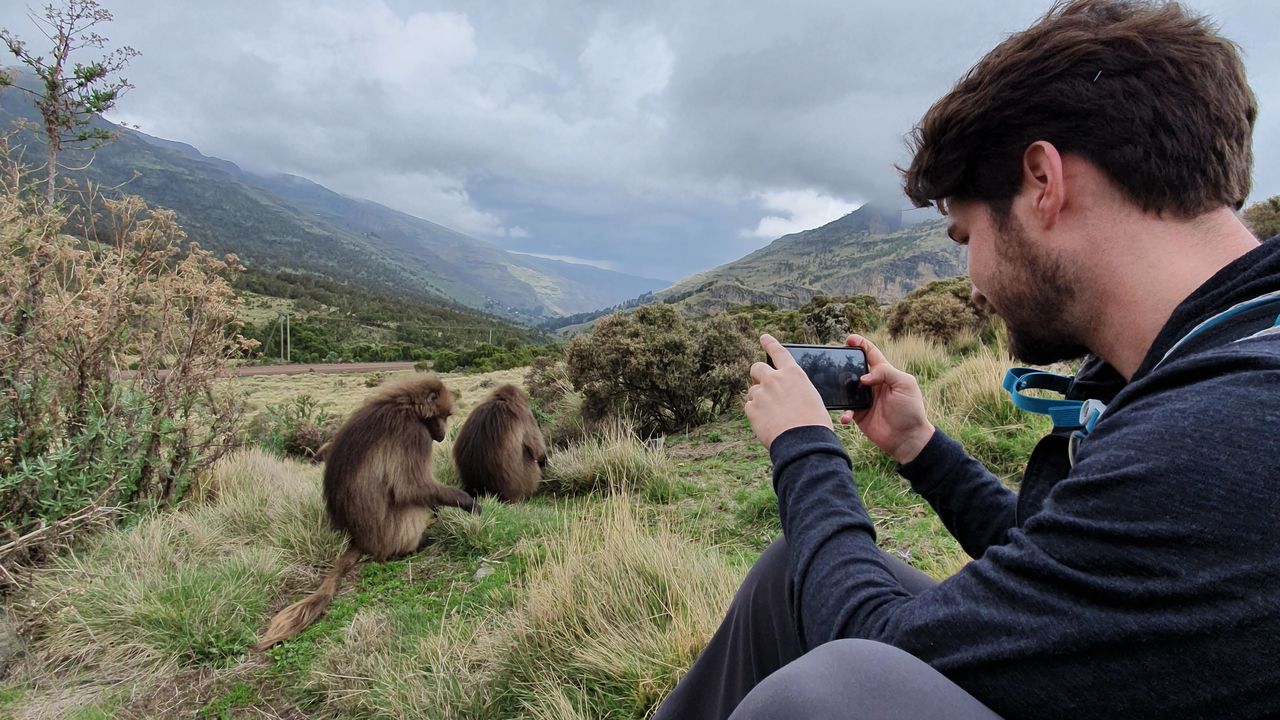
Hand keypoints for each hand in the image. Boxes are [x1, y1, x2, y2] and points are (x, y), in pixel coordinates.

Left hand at [745, 334, 831, 449]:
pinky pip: (748, 407)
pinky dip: (755, 413)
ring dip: (758, 398)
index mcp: (793, 374)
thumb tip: (783, 394)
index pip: (779, 351)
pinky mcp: (751, 408)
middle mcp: (774, 379)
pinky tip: (767, 423)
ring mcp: (760, 393)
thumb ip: (794, 389)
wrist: (803, 442)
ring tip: (772, 414)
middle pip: (756, 367)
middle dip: (757, 374)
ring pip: (752, 390)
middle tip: (760, 384)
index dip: (770, 343)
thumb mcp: (811, 398)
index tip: (763, 337)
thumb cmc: (814, 423)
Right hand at [837, 334, 933, 463]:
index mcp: (885, 373)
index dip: (860, 344)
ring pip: (846, 388)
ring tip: (839, 392)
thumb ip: (886, 373)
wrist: (908, 439)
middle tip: (834, 363)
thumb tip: (863, 376)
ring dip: (840, 389)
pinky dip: (844, 412)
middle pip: (854, 368)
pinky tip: (847, 417)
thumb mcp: (905, 384)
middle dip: (843, 364)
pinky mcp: (859, 414)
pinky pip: (846, 410)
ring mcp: (864, 399)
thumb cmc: (911, 410)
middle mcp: (873, 384)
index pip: (871, 353)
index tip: (848, 339)